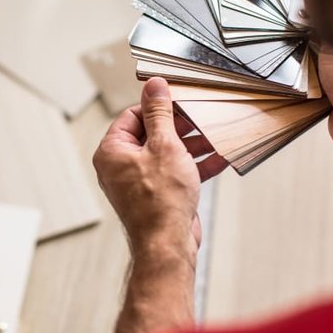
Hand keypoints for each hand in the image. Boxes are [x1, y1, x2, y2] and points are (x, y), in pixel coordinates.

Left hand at [93, 77, 227, 259]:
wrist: (168, 245)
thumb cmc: (161, 199)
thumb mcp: (164, 145)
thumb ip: (160, 113)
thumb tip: (154, 86)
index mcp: (113, 151)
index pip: (132, 116)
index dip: (156, 106)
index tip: (177, 100)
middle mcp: (121, 165)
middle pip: (151, 133)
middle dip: (179, 126)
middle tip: (199, 116)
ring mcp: (139, 180)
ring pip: (166, 152)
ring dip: (191, 144)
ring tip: (214, 134)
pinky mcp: (157, 193)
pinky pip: (174, 171)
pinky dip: (194, 164)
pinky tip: (219, 157)